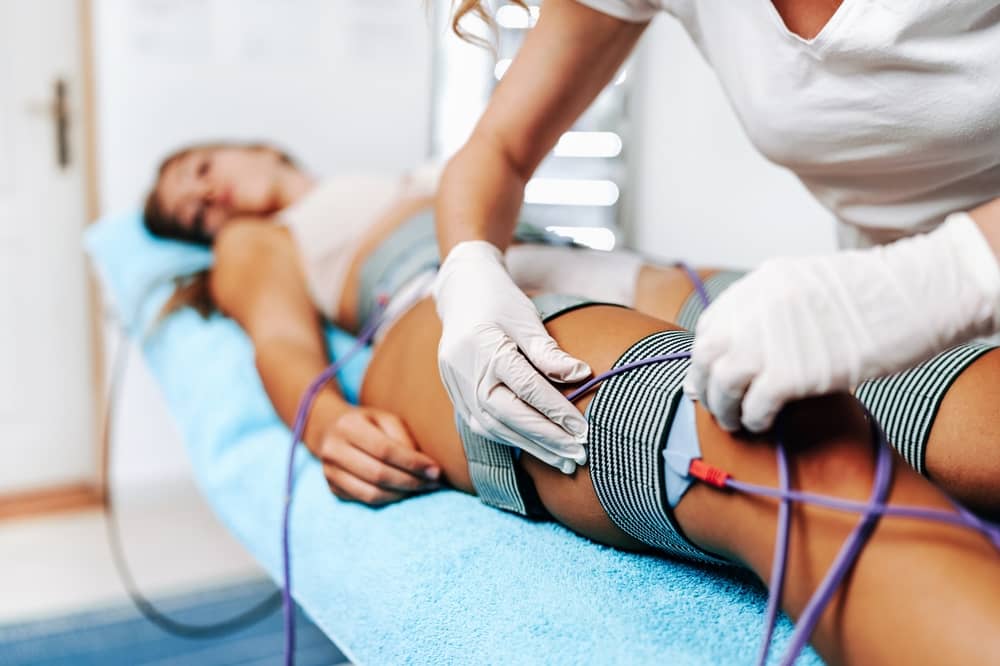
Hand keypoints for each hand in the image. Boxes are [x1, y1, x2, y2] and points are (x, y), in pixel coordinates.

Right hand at [319, 406, 441, 505]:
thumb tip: (424, 466)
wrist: (328, 429)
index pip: (384, 449)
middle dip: (411, 481)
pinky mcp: (332, 488)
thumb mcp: (385, 418)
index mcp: (348, 426)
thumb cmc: (366, 422)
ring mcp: (329, 472)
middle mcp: (334, 450)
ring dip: (402, 494)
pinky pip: (364, 500)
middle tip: (433, 483)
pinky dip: (388, 499)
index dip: (412, 462)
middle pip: (378, 474)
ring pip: (370, 493)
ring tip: (422, 488)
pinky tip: (403, 492)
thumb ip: (403, 437)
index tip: (435, 470)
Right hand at [433, 240, 591, 472]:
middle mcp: (467, 373)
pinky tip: (535, 448)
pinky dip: (510, 440)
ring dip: (531, 447)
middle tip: (577, 455)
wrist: (461, 293)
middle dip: (545, 438)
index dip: (555, 410)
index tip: (583, 429)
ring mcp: (456, 386)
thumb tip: (581, 375)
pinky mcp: (456, 395)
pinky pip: (482, 426)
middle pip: (508, 415)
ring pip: (493, 428)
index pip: (525, 387)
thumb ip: (549, 351)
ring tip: (563, 460)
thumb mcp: (526, 319)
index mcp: (485, 348)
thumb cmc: (499, 302)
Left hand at [685, 213, 999, 432]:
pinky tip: (763, 424)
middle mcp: (757, 307)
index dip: (707, 354)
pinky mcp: (793, 372)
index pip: (712, 323)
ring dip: (724, 407)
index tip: (709, 375)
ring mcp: (772, 339)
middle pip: (707, 353)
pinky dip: (754, 418)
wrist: (920, 294)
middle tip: (713, 405)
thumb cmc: (877, 296)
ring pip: (722, 382)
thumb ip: (774, 311)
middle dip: (704, 384)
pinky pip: (755, 404)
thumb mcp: (811, 287)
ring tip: (734, 422)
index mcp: (761, 283)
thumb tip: (749, 348)